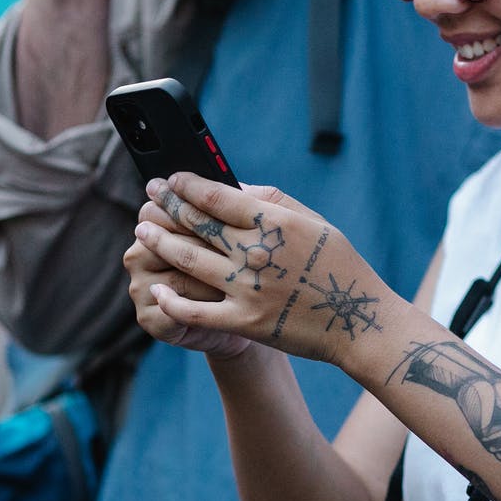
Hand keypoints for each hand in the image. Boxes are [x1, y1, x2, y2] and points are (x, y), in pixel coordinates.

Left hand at [133, 173, 395, 365]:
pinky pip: (195, 310)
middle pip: (197, 223)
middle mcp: (257, 251)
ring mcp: (248, 288)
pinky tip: (158, 288)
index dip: (187, 185)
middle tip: (149, 195)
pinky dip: (172, 299)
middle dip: (166, 205)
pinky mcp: (244, 321)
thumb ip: (272, 200)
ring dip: (160, 242)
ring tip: (143, 231)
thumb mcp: (314, 221)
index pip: (217, 196)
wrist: (358, 321)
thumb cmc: (339, 266)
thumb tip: (230, 185)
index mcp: (275, 222)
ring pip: (188, 260)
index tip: (171, 179)